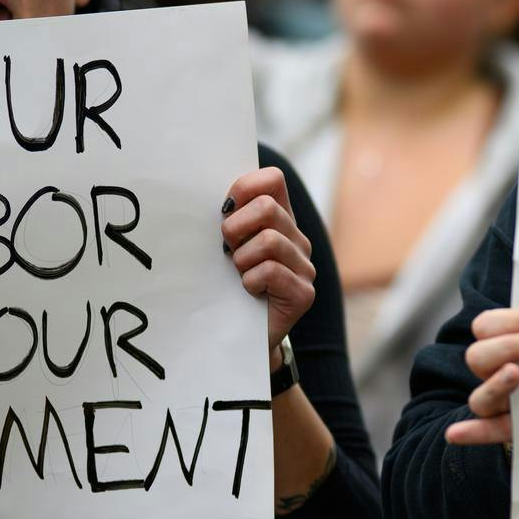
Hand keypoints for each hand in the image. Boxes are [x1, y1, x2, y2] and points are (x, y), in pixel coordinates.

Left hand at [221, 168, 315, 357]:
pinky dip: (250, 282)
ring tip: (239, 275)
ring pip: (269, 240)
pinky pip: (272, 271)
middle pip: (267, 208)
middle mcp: (297, 240)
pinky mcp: (304, 293)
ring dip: (242, 260)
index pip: (272, 180)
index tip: (226, 210)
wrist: (239, 338)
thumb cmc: (227, 287)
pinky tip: (249, 293)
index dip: (245, 187)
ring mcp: (305, 267)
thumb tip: (213, 197)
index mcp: (279, 221)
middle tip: (228, 251)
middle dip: (235, 228)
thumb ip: (229, 219)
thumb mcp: (226, 247)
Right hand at [446, 308, 518, 445]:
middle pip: (478, 356)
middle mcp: (495, 373)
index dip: (510, 321)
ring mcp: (501, 404)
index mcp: (503, 344)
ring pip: (479, 397)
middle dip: (510, 345)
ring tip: (517, 373)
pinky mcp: (512, 429)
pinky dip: (470, 434)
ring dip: (494, 384)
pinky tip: (455, 433)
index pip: (486, 326)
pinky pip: (486, 433)